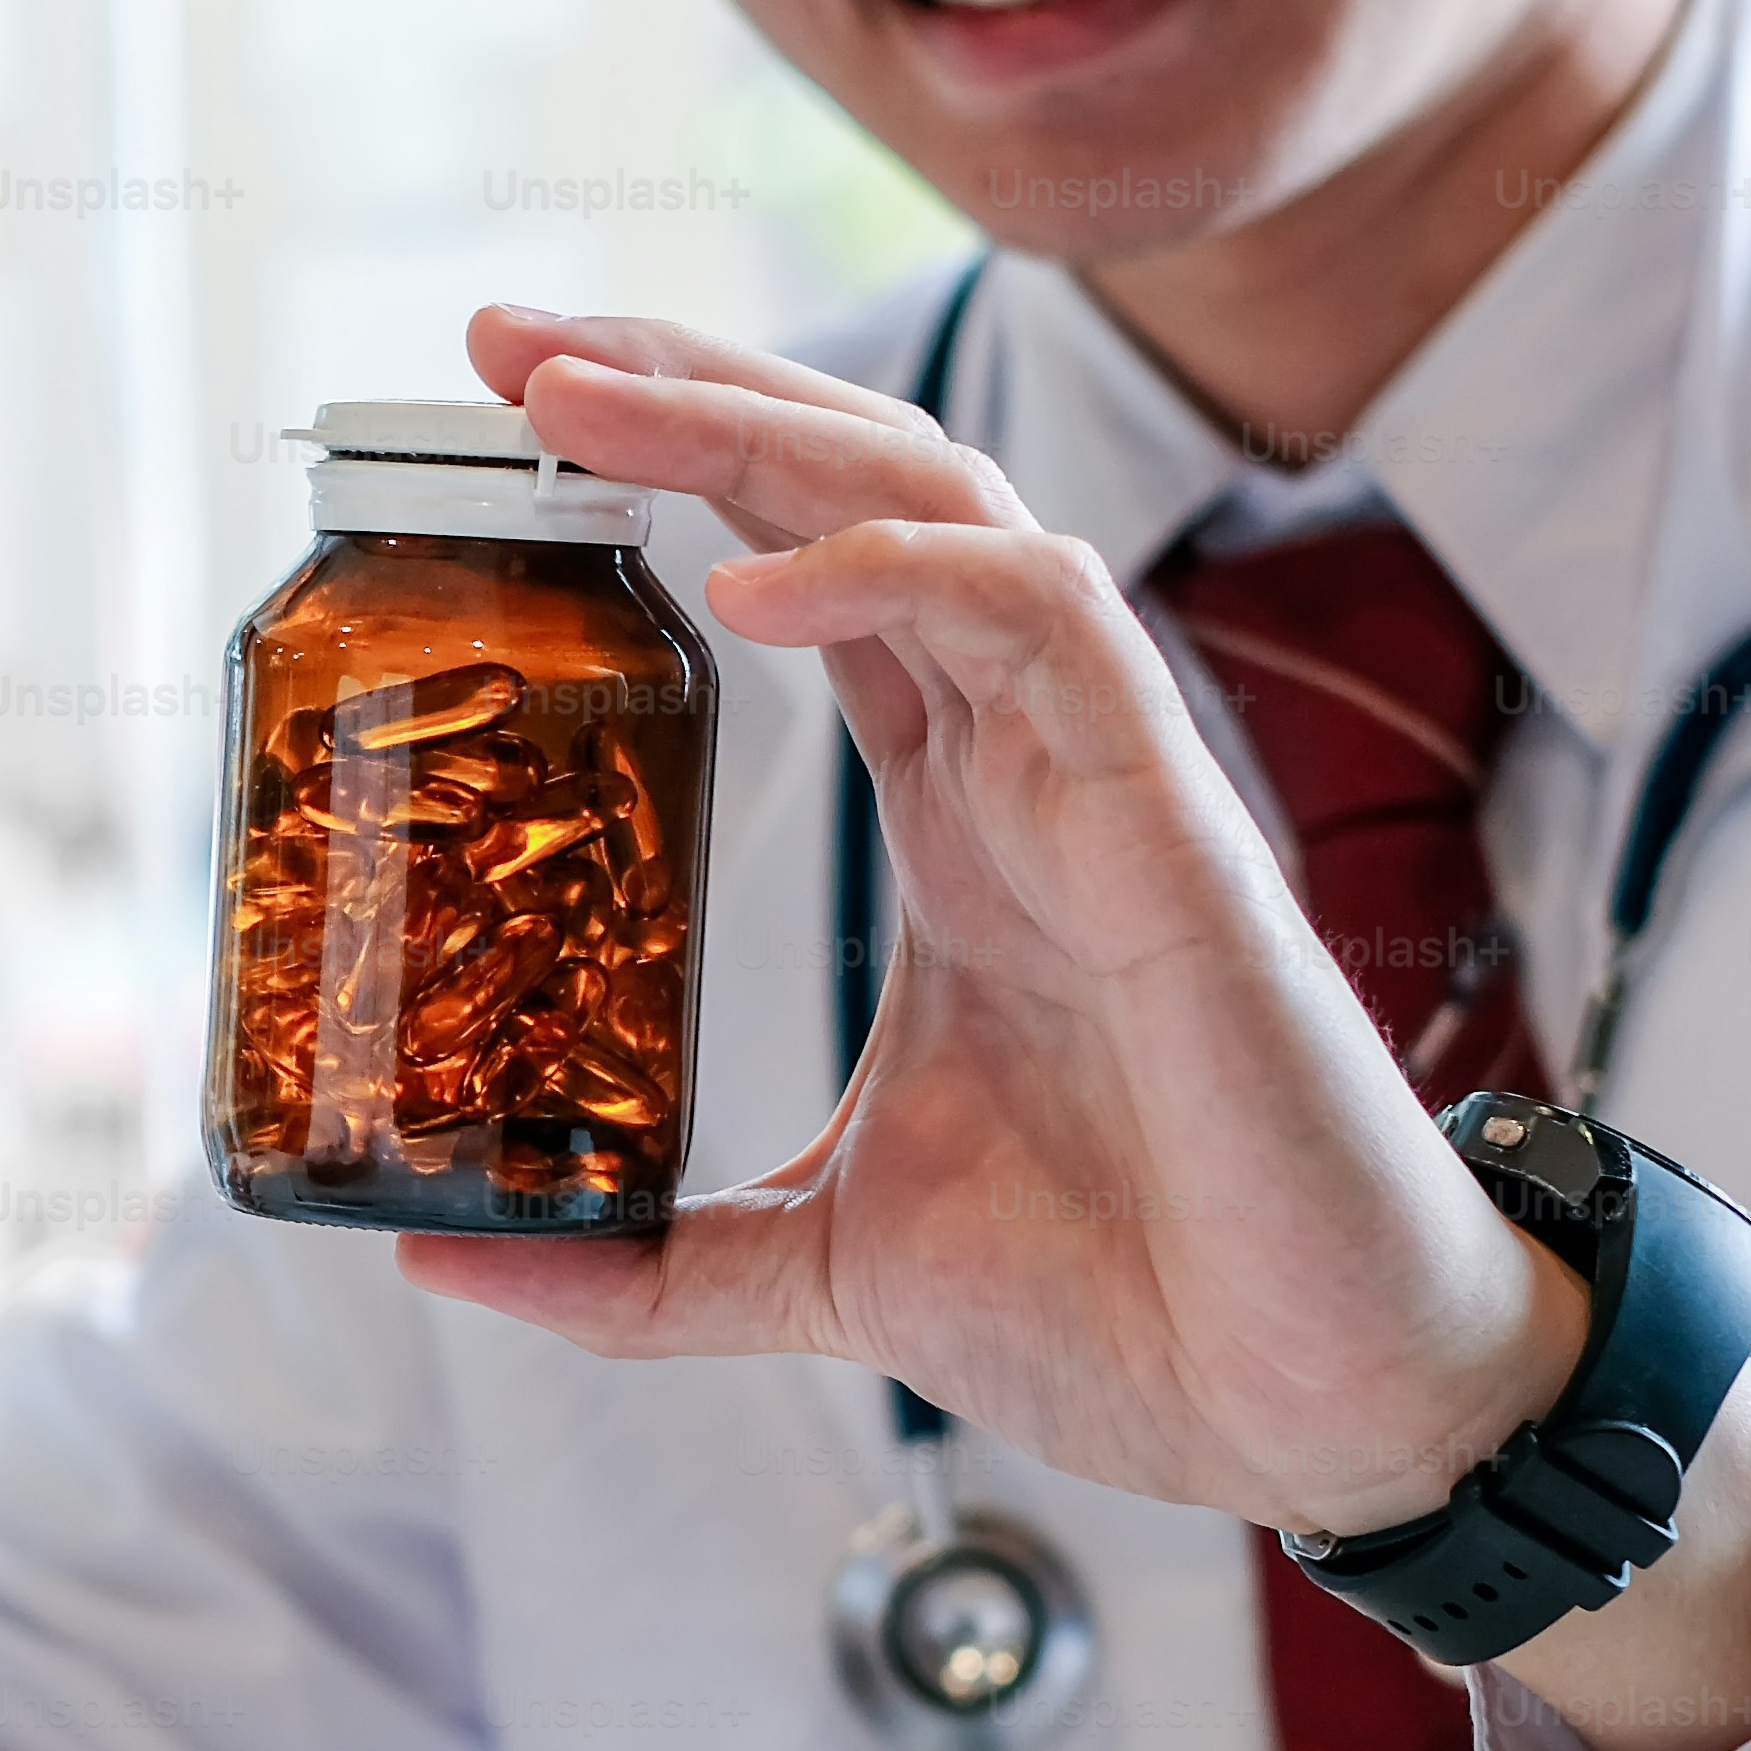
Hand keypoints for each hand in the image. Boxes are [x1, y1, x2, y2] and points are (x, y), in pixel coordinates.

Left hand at [407, 307, 1750, 1750]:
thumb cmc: (1133, 1309)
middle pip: (857, 484)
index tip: (508, 417)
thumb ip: (644, 1262)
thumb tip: (443, 1258)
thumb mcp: (823, 1272)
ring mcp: (1105, 779)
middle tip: (505, 340)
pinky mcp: (1173, 832)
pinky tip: (748, 585)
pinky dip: (893, 574)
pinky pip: (1040, 624)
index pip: (812, 570)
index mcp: (961, 823)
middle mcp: (1028, 763)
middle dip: (684, 387)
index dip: (679, 472)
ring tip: (579, 395)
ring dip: (756, 428)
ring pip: (940, 501)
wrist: (1307, 1410)